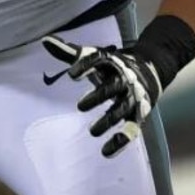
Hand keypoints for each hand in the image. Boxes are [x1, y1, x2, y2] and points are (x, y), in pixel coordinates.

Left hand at [42, 36, 163, 157]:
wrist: (149, 69)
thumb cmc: (111, 65)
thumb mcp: (93, 56)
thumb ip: (69, 52)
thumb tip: (45, 41)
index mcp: (111, 62)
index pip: (99, 62)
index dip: (86, 67)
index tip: (71, 75)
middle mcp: (124, 80)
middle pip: (112, 88)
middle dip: (98, 96)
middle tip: (80, 106)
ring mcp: (132, 98)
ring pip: (121, 111)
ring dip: (108, 122)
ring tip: (91, 131)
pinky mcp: (138, 115)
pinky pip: (131, 130)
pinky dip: (120, 142)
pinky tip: (106, 152)